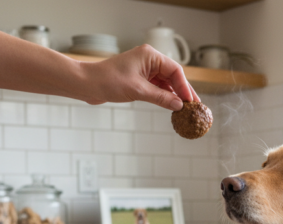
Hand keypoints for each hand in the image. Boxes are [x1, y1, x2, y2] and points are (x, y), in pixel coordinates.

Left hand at [84, 44, 198, 109]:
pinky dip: (164, 96)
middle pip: (172, 76)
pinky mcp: (139, 79)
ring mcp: (144, 69)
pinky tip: (171, 106)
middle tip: (194, 106)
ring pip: (165, 83)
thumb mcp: (138, 91)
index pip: (175, 70)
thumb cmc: (108, 81)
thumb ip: (161, 98)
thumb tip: (178, 105)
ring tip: (184, 108)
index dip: (184, 87)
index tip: (191, 101)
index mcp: (150, 56)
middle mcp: (148, 60)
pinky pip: (157, 87)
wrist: (88, 84)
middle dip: (182, 91)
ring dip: (174, 95)